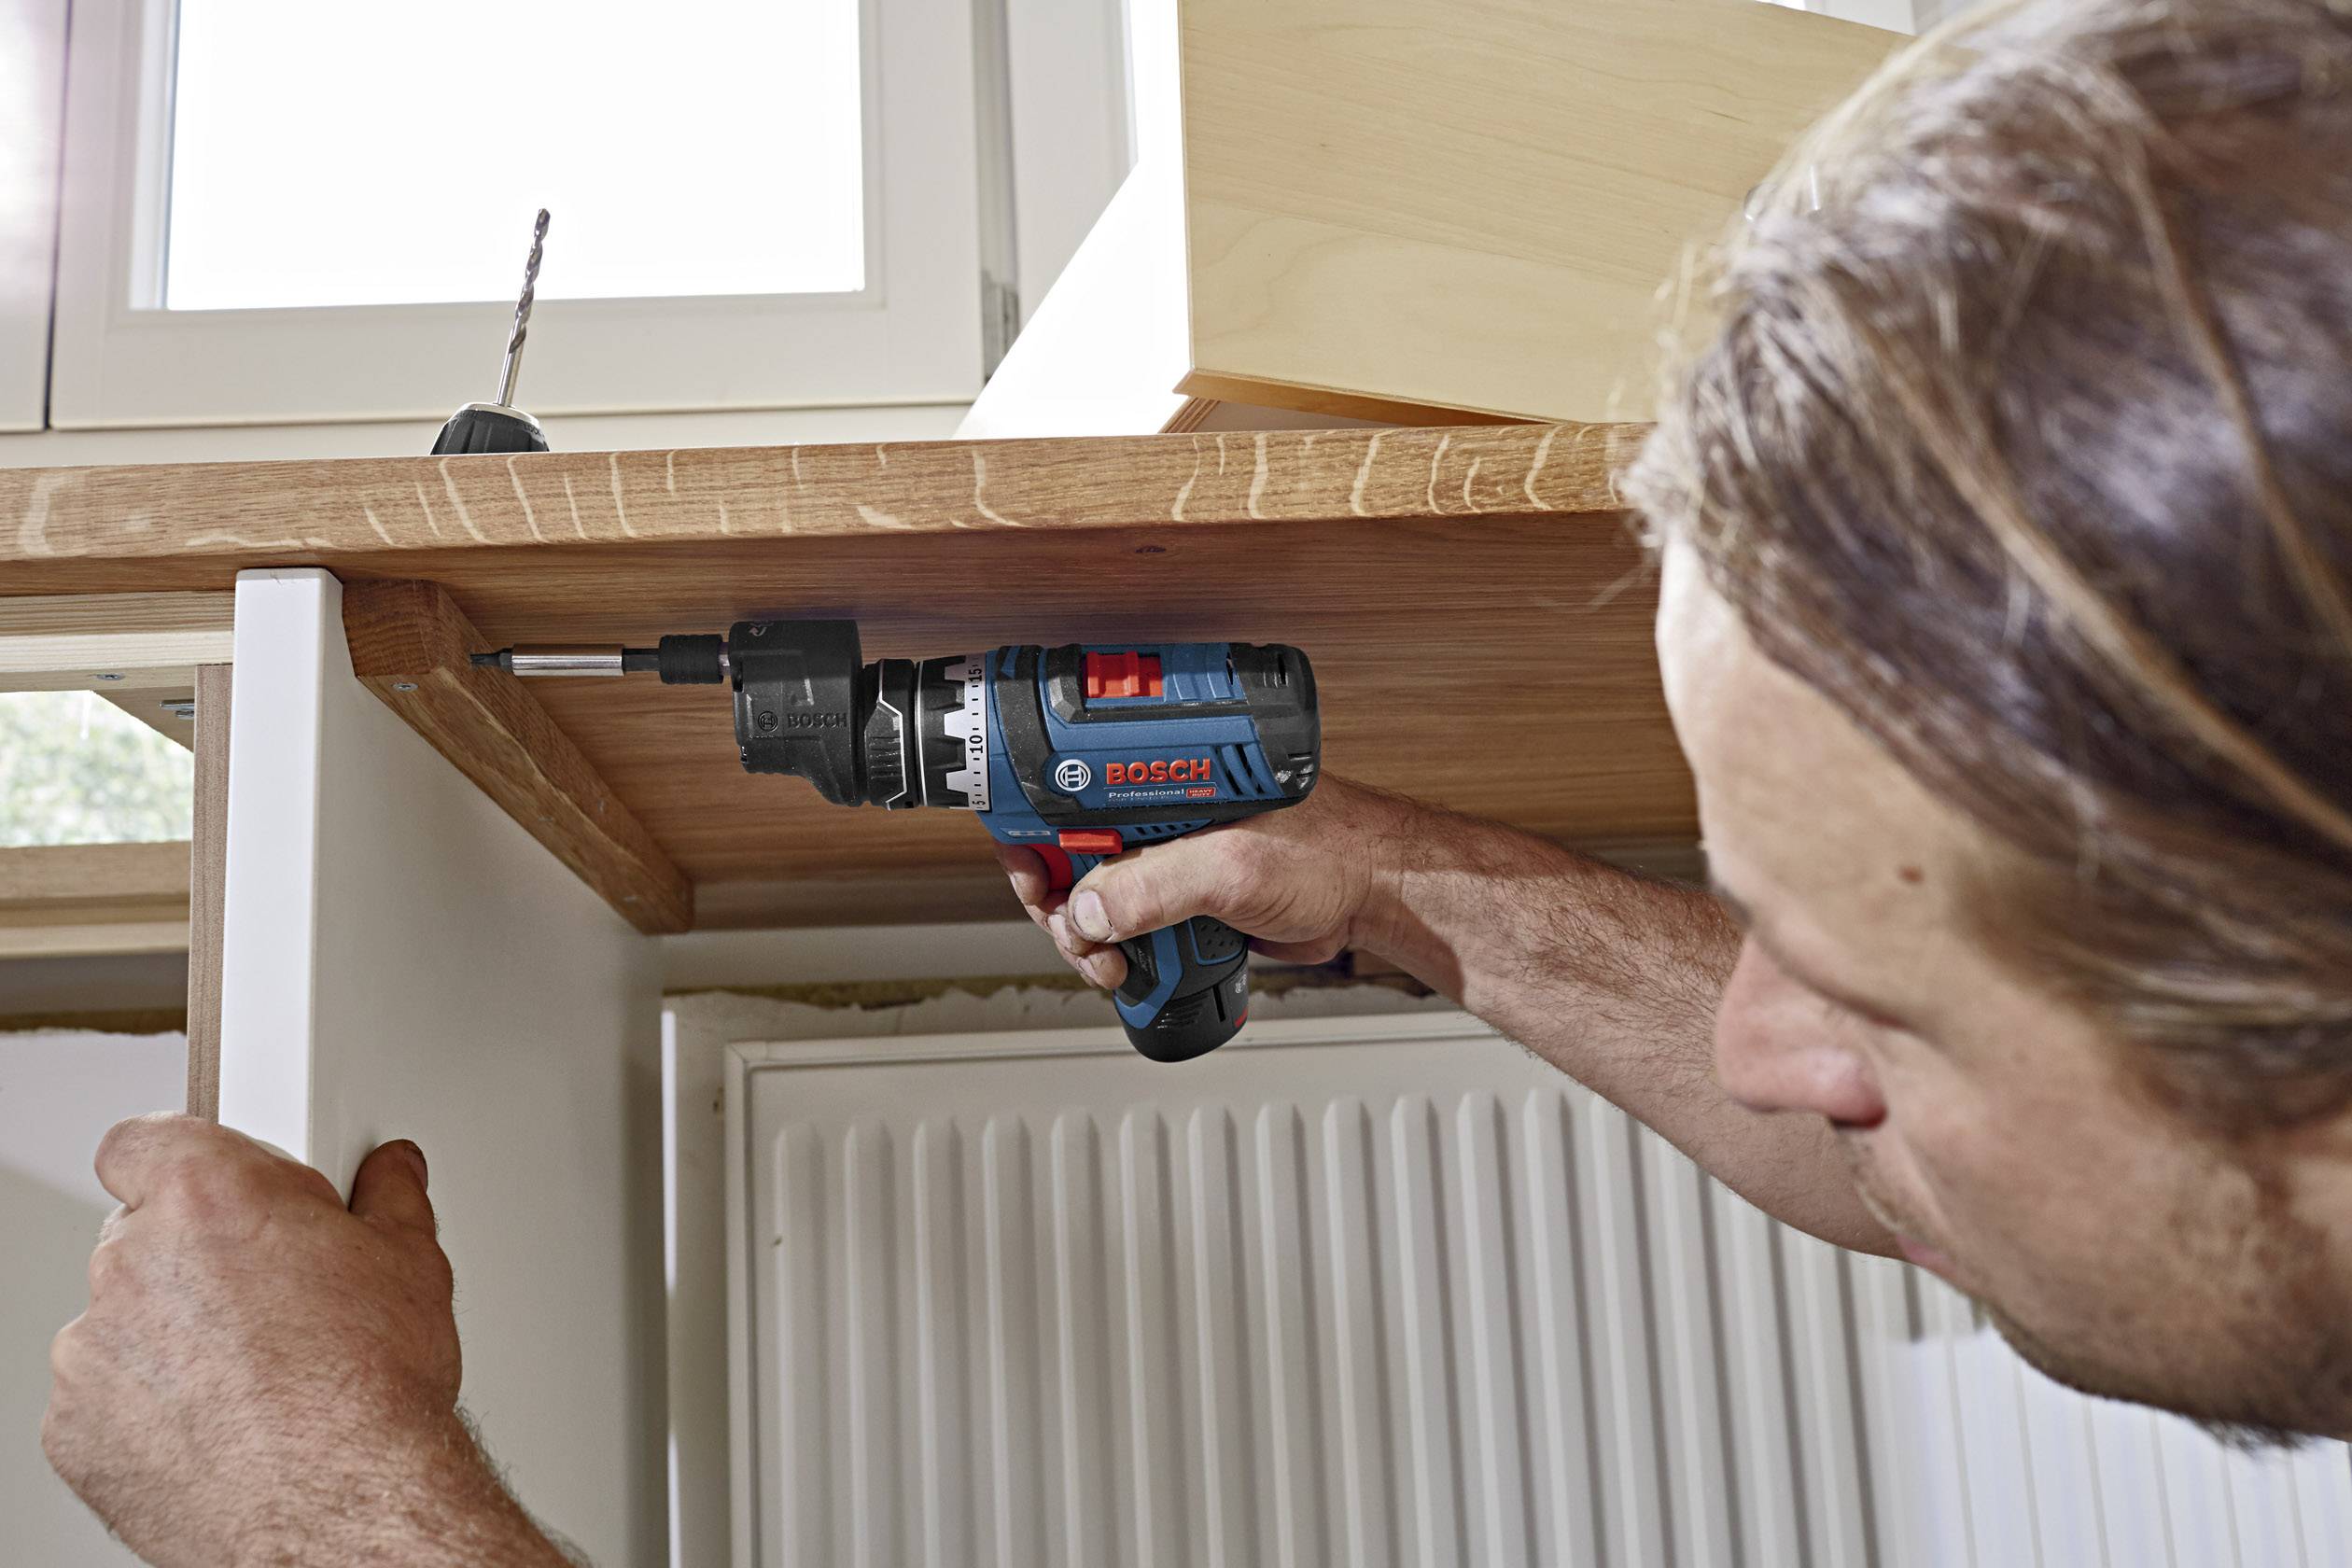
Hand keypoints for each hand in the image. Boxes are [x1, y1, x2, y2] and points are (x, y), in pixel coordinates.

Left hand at [45, 1115, 560, 1567]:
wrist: (338, 1502)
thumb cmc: (368, 1387)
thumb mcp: (412, 1262)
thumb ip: (387, 1199)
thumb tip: (392, 1175)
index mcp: (209, 1194)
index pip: (146, 1141)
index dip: (181, 1161)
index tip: (222, 1184)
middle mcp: (133, 1259)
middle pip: (144, 1233)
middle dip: (200, 1256)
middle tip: (273, 1292)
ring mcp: (93, 1348)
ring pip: (123, 1319)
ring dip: (172, 1335)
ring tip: (256, 1375)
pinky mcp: (73, 1428)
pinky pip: (103, 1399)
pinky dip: (148, 1408)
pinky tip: (222, 1425)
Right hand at [997, 774, 1415, 988]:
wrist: (1374, 896)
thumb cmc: (1331, 851)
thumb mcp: (1232, 867)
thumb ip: (1154, 887)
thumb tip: (1087, 911)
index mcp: (1163, 777)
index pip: (1067, 791)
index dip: (1033, 833)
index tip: (1031, 875)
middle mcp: (1160, 810)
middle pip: (1068, 854)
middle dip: (1059, 904)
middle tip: (1078, 937)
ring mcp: (1172, 856)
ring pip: (1094, 899)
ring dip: (1087, 940)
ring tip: (1111, 965)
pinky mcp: (1186, 895)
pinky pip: (1128, 925)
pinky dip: (1116, 953)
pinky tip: (1128, 969)